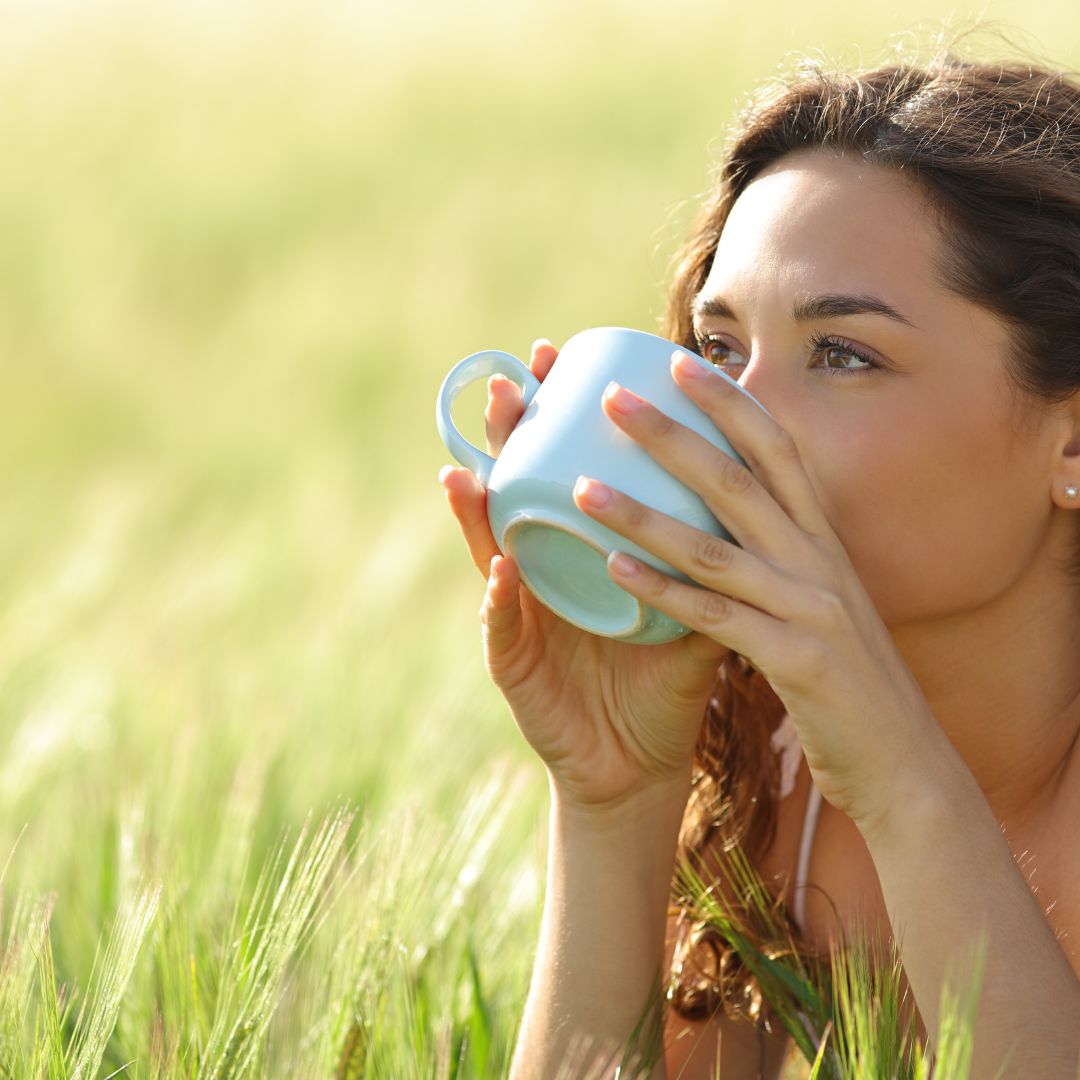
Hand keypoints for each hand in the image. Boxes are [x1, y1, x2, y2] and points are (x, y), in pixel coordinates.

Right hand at [439, 339, 731, 812]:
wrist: (636, 761)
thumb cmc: (658, 680)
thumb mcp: (688, 609)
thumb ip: (707, 555)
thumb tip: (753, 484)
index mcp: (579, 552)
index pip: (560, 469)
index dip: (554, 415)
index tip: (559, 357)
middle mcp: (543, 571)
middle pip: (517, 490)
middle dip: (509, 438)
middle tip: (512, 383)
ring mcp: (522, 615)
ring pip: (490, 548)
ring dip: (477, 506)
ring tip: (469, 464)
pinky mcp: (515, 665)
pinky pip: (503, 627)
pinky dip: (500, 597)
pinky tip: (501, 568)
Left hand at [574, 349, 941, 829]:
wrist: (903, 759)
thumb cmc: (848, 677)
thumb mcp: (822, 597)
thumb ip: (784, 553)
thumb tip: (735, 509)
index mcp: (822, 538)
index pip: (776, 449)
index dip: (729, 402)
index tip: (678, 360)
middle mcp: (818, 560)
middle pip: (738, 480)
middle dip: (672, 434)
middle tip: (613, 398)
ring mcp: (809, 607)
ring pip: (714, 547)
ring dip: (643, 514)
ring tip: (581, 488)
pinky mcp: (795, 660)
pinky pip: (714, 618)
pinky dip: (663, 591)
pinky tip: (612, 569)